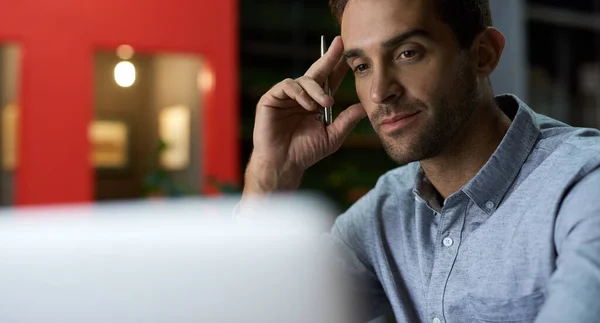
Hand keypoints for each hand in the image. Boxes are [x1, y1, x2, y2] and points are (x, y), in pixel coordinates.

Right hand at [244, 36, 366, 194]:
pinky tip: (308, 105)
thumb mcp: (332, 136)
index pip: (329, 81)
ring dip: (317, 89)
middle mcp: (301, 97)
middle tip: (340, 45)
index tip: (351, 56)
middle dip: (329, 58)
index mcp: (315, 103)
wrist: (283, 164)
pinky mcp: (272, 99)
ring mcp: (286, 97)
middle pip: (317, 71)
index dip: (338, 68)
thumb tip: (364, 107)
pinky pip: (287, 85)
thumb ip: (346, 121)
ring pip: (304, 80)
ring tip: (325, 103)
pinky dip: (300, 93)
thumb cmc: (305, 153)